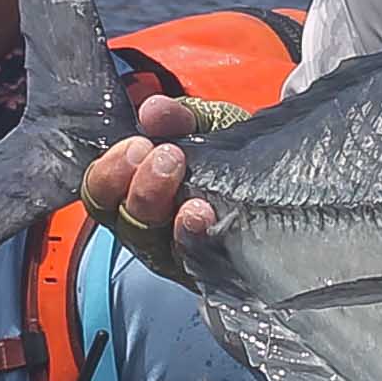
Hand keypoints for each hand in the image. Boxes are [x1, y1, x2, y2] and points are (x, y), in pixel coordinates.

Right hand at [75, 89, 231, 280]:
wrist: (281, 185)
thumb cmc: (232, 158)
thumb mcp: (209, 128)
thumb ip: (180, 118)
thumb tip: (153, 110)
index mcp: (136, 192)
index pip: (100, 193)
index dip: (110, 172)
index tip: (138, 145)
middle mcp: (150, 229)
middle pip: (124, 222)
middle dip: (141, 189)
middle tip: (168, 157)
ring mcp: (176, 255)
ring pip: (152, 245)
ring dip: (168, 215)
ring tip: (190, 193)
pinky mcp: (207, 270)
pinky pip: (192, 260)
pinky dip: (193, 237)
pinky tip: (203, 215)